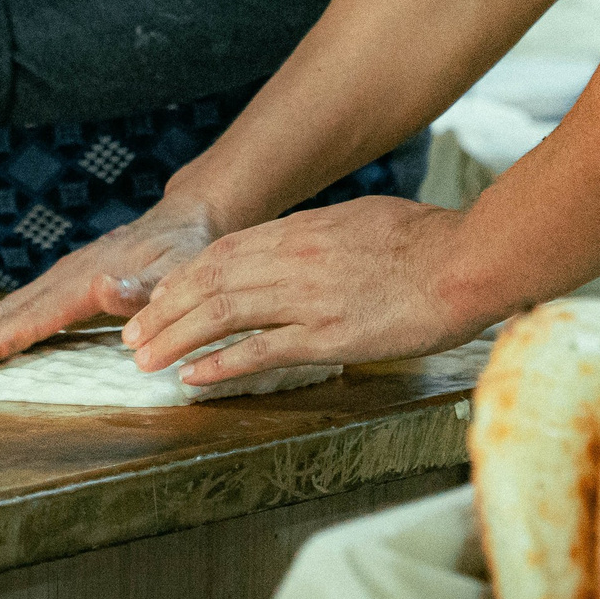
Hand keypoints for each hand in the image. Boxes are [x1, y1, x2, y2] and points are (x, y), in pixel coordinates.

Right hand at [0, 194, 218, 379]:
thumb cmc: (185, 254)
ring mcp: (53, 284)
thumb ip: (145, 288)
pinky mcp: (54, 290)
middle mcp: (59, 282)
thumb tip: (105, 291)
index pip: (29, 321)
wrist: (182, 223)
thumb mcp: (180, 271)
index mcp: (84, 283)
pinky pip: (8, 314)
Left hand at [121, 197, 490, 387]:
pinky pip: (262, 349)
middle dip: (163, 310)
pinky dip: (222, 364)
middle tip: (132, 335)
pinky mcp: (330, 334)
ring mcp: (309, 296)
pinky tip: (193, 377)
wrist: (467, 258)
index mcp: (302, 230)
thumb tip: (300, 247)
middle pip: (210, 282)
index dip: (183, 277)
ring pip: (223, 314)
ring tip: (144, 360)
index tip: (158, 297)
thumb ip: (321, 237)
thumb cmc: (426, 242)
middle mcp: (294, 259)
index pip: (223, 253)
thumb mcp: (360, 221)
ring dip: (176, 337)